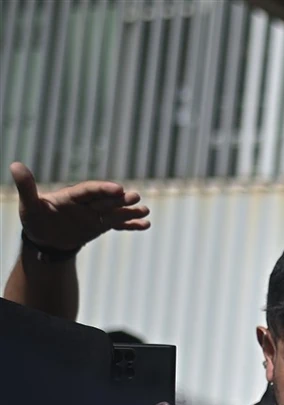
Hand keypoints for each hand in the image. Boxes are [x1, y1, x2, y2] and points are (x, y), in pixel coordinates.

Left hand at [10, 162, 150, 251]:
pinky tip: (146, 225)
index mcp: (73, 196)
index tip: (117, 188)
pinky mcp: (102, 225)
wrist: (46, 238)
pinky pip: (118, 225)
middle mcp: (88, 203)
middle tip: (135, 197)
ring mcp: (96, 214)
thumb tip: (15, 165)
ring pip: (116, 211)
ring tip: (146, 211)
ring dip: (130, 211)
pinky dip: (131, 225)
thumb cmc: (36, 219)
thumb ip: (27, 187)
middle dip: (121, 199)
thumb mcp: (30, 205)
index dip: (103, 189)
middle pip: (107, 200)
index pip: (90, 190)